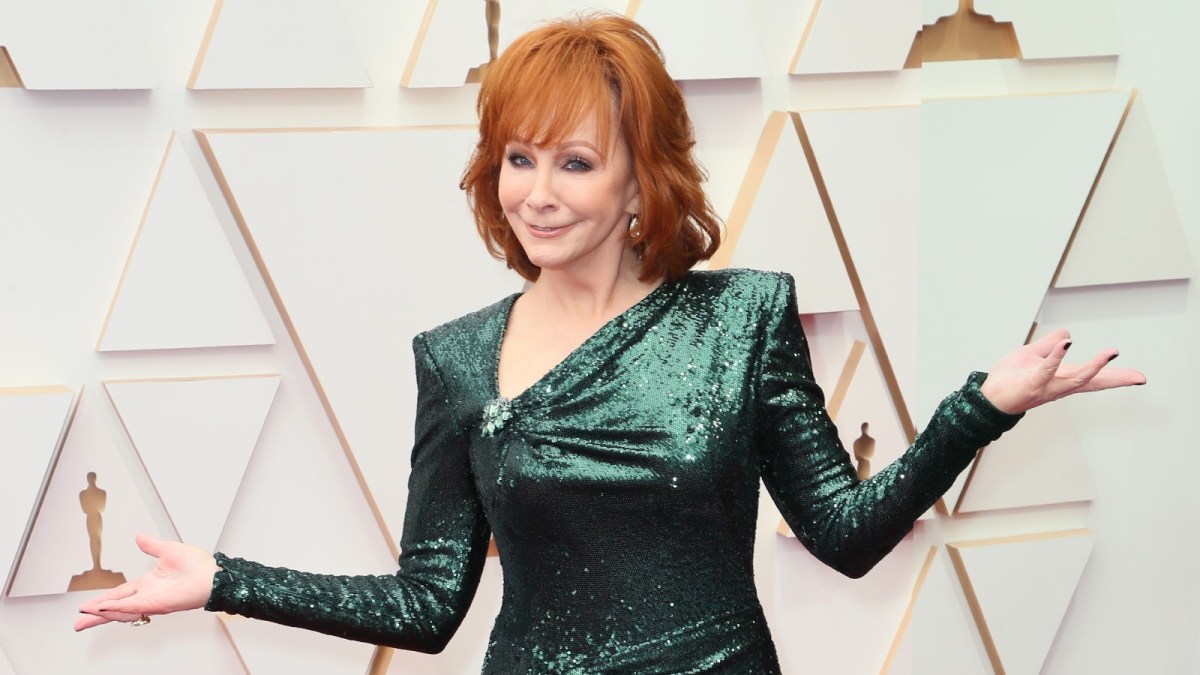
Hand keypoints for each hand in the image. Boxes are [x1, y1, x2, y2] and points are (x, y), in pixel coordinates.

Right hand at [74, 533, 218, 630]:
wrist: (214, 573)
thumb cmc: (199, 565)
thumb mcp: (169, 550)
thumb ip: (151, 546)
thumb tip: (139, 536)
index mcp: (148, 584)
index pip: (120, 594)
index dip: (103, 600)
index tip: (87, 607)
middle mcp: (147, 595)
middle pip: (115, 607)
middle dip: (96, 615)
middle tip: (78, 623)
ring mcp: (152, 601)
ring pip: (121, 610)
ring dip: (103, 612)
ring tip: (86, 616)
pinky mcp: (158, 604)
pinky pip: (134, 606)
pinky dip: (118, 608)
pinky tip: (104, 609)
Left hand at [980, 328, 1145, 414]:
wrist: (988, 396)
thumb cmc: (1010, 379)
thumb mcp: (1033, 355)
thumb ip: (1050, 345)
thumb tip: (1068, 335)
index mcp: (1062, 378)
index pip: (1094, 376)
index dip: (1116, 376)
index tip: (1139, 378)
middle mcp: (1060, 385)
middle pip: (1093, 382)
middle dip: (1116, 379)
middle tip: (1139, 377)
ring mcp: (1048, 386)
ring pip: (1076, 378)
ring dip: (1095, 365)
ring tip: (1112, 353)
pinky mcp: (1032, 384)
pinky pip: (1047, 370)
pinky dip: (1057, 356)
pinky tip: (1067, 344)